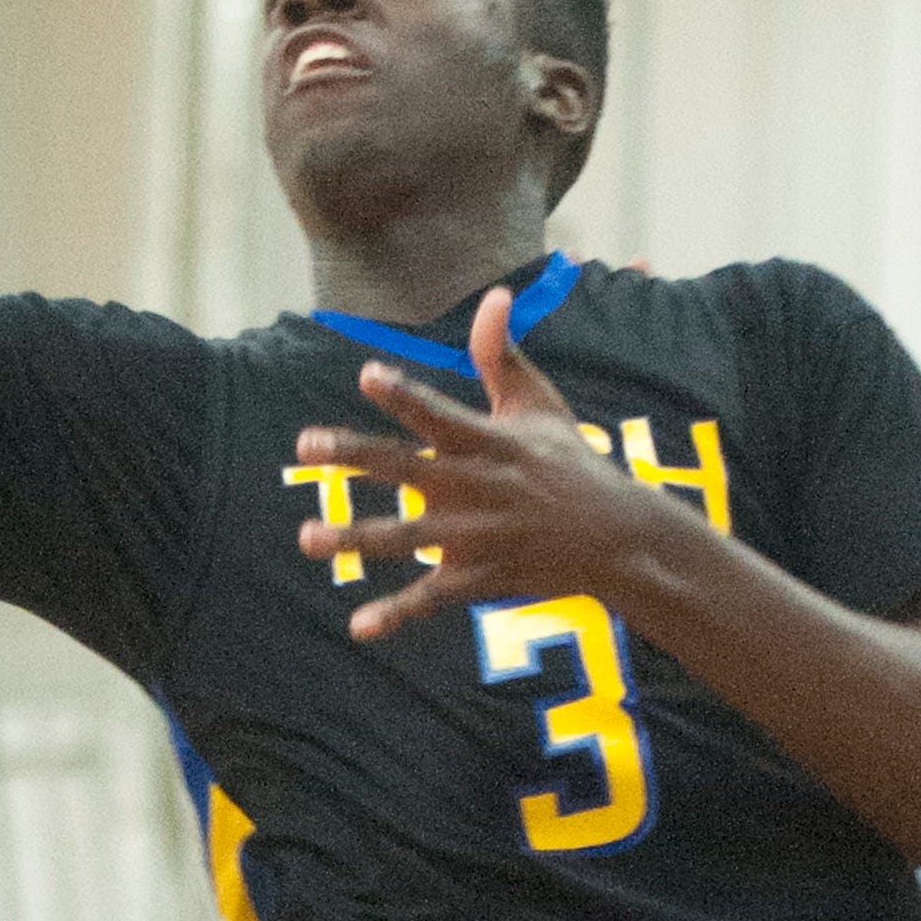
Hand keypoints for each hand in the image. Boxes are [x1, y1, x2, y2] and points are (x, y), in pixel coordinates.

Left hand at [294, 292, 669, 636]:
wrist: (614, 537)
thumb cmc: (569, 463)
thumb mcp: (539, 405)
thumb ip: (502, 356)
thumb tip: (495, 293)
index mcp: (486, 442)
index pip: (437, 413)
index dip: (403, 395)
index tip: (367, 376)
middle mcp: (474, 487)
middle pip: (404, 468)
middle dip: (353, 457)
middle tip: (305, 446)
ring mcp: (475, 537)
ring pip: (405, 539)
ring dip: (355, 539)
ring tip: (308, 539)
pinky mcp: (479, 578)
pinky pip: (431, 599)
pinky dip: (396, 614)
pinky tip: (358, 626)